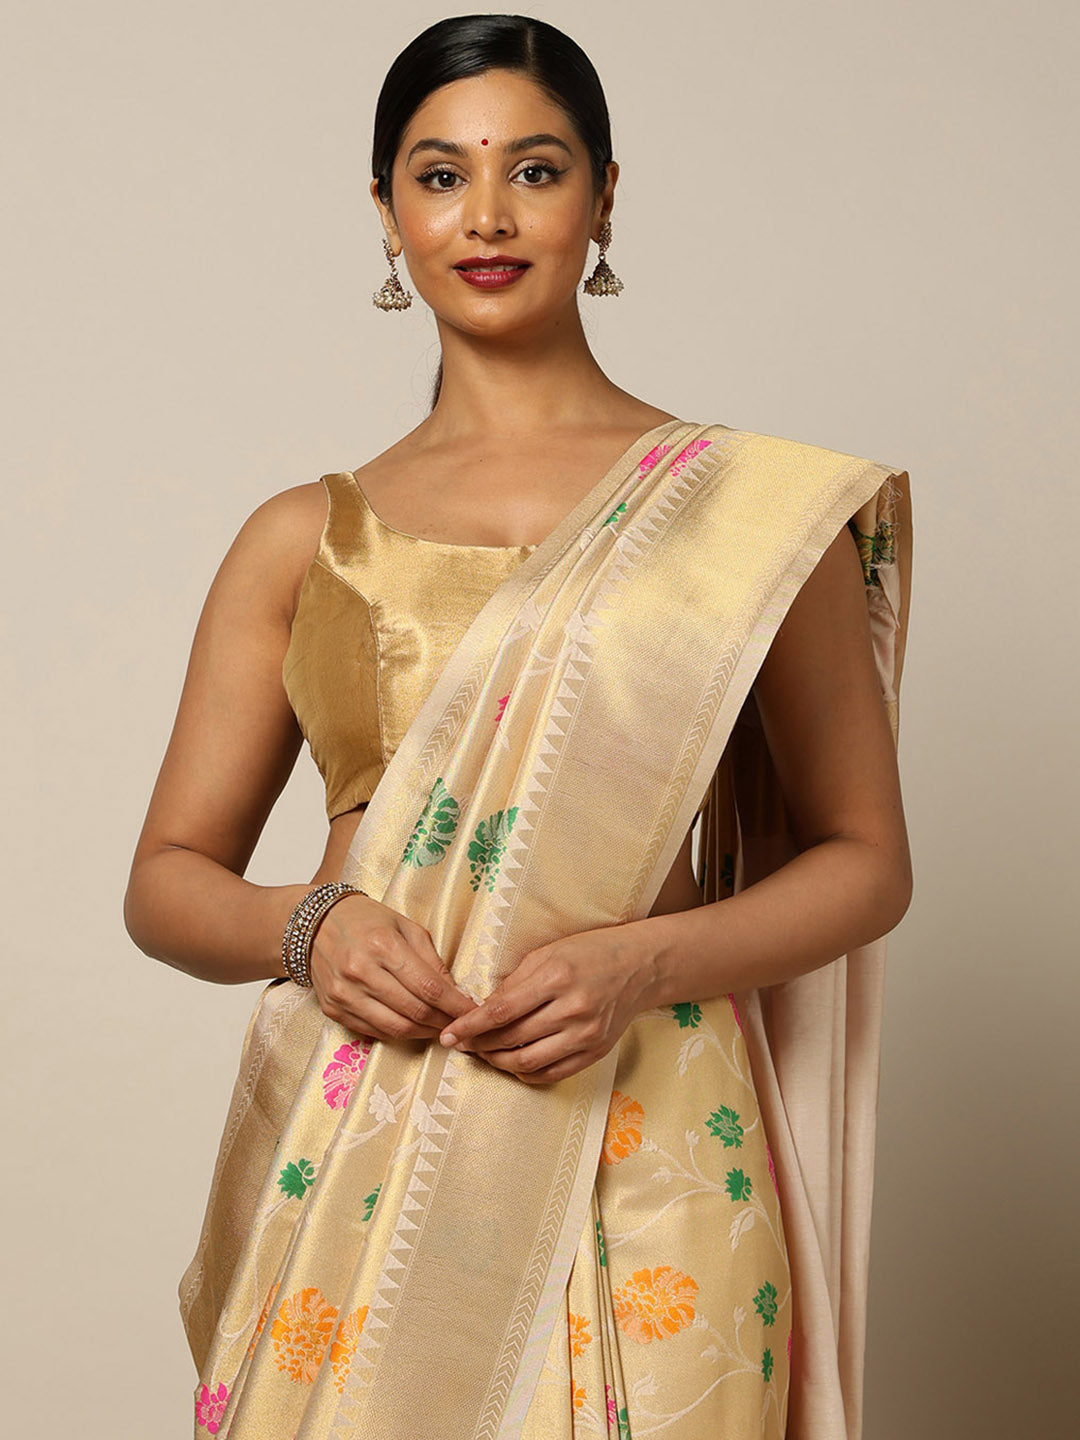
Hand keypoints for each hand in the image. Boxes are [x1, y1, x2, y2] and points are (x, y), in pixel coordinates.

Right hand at [309, 894, 476, 1043]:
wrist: (316, 924)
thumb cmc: (367, 920)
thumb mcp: (405, 926)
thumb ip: (432, 960)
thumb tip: (456, 992)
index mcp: (383, 945)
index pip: (429, 986)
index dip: (455, 1005)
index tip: (473, 1012)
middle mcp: (360, 971)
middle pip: (414, 1011)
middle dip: (444, 1022)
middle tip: (461, 1024)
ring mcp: (343, 993)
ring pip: (395, 1028)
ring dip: (424, 1033)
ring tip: (440, 1028)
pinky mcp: (333, 1009)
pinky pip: (374, 1031)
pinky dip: (399, 1033)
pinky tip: (413, 1027)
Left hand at [437, 924, 655, 1084]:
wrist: (641, 966)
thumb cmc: (590, 952)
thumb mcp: (549, 953)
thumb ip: (515, 981)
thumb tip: (482, 1008)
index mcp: (556, 978)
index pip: (501, 1011)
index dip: (470, 1026)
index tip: (449, 1034)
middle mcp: (572, 1009)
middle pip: (512, 1039)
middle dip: (479, 1045)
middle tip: (461, 1044)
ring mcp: (586, 1035)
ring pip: (529, 1062)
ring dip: (499, 1062)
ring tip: (484, 1054)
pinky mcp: (595, 1052)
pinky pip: (552, 1073)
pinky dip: (527, 1073)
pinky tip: (513, 1063)